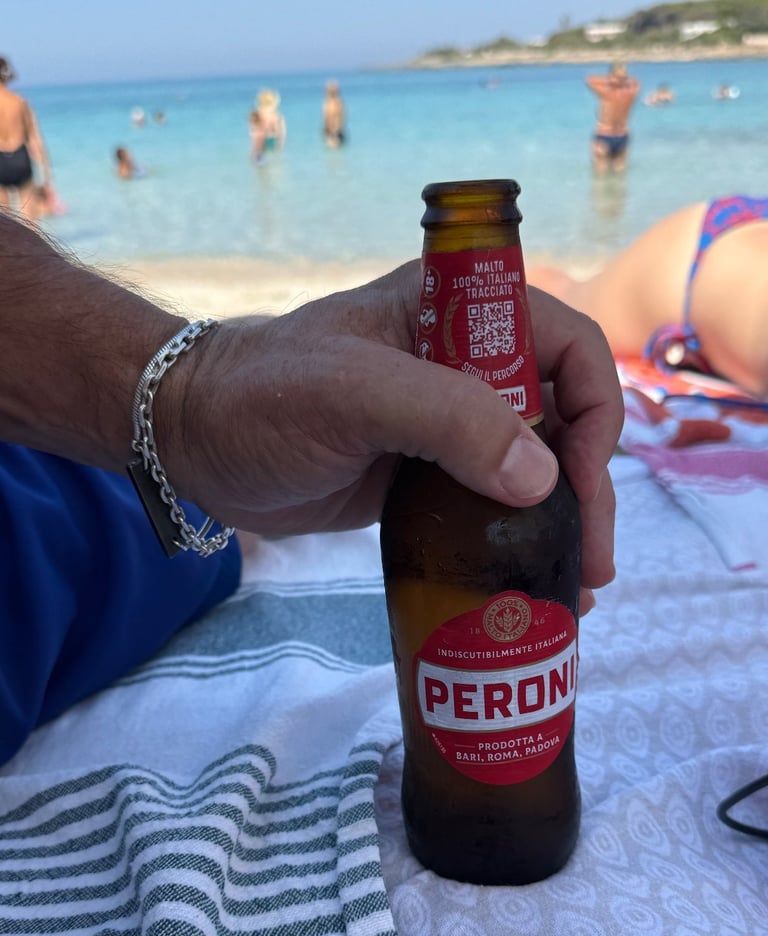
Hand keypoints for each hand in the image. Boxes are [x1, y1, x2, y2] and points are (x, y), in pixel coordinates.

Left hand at [162, 263, 621, 601]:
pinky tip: (532, 585)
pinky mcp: (423, 478)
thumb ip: (451, 420)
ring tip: (577, 589)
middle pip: (561, 418)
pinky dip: (515, 543)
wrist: (188, 441)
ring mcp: (444, 426)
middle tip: (593, 562)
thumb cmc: (261, 397)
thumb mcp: (356, 395)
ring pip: (531, 469)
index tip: (580, 481)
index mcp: (456, 313)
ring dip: (562, 523)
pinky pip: (488, 507)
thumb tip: (542, 480)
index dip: (592, 411)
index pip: (564, 346)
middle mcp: (463, 366)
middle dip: (587, 488)